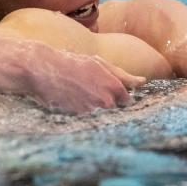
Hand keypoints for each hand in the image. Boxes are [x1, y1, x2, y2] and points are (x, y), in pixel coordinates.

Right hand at [25, 47, 144, 112]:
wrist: (43, 70)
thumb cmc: (72, 64)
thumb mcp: (99, 64)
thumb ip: (123, 75)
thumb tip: (143, 82)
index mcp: (115, 86)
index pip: (126, 101)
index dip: (115, 97)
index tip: (102, 91)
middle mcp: (107, 101)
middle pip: (114, 111)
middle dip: (104, 104)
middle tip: (87, 92)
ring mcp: (93, 112)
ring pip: (101, 117)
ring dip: (93, 111)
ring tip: (77, 96)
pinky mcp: (79, 119)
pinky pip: (88, 121)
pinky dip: (81, 115)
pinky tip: (71, 102)